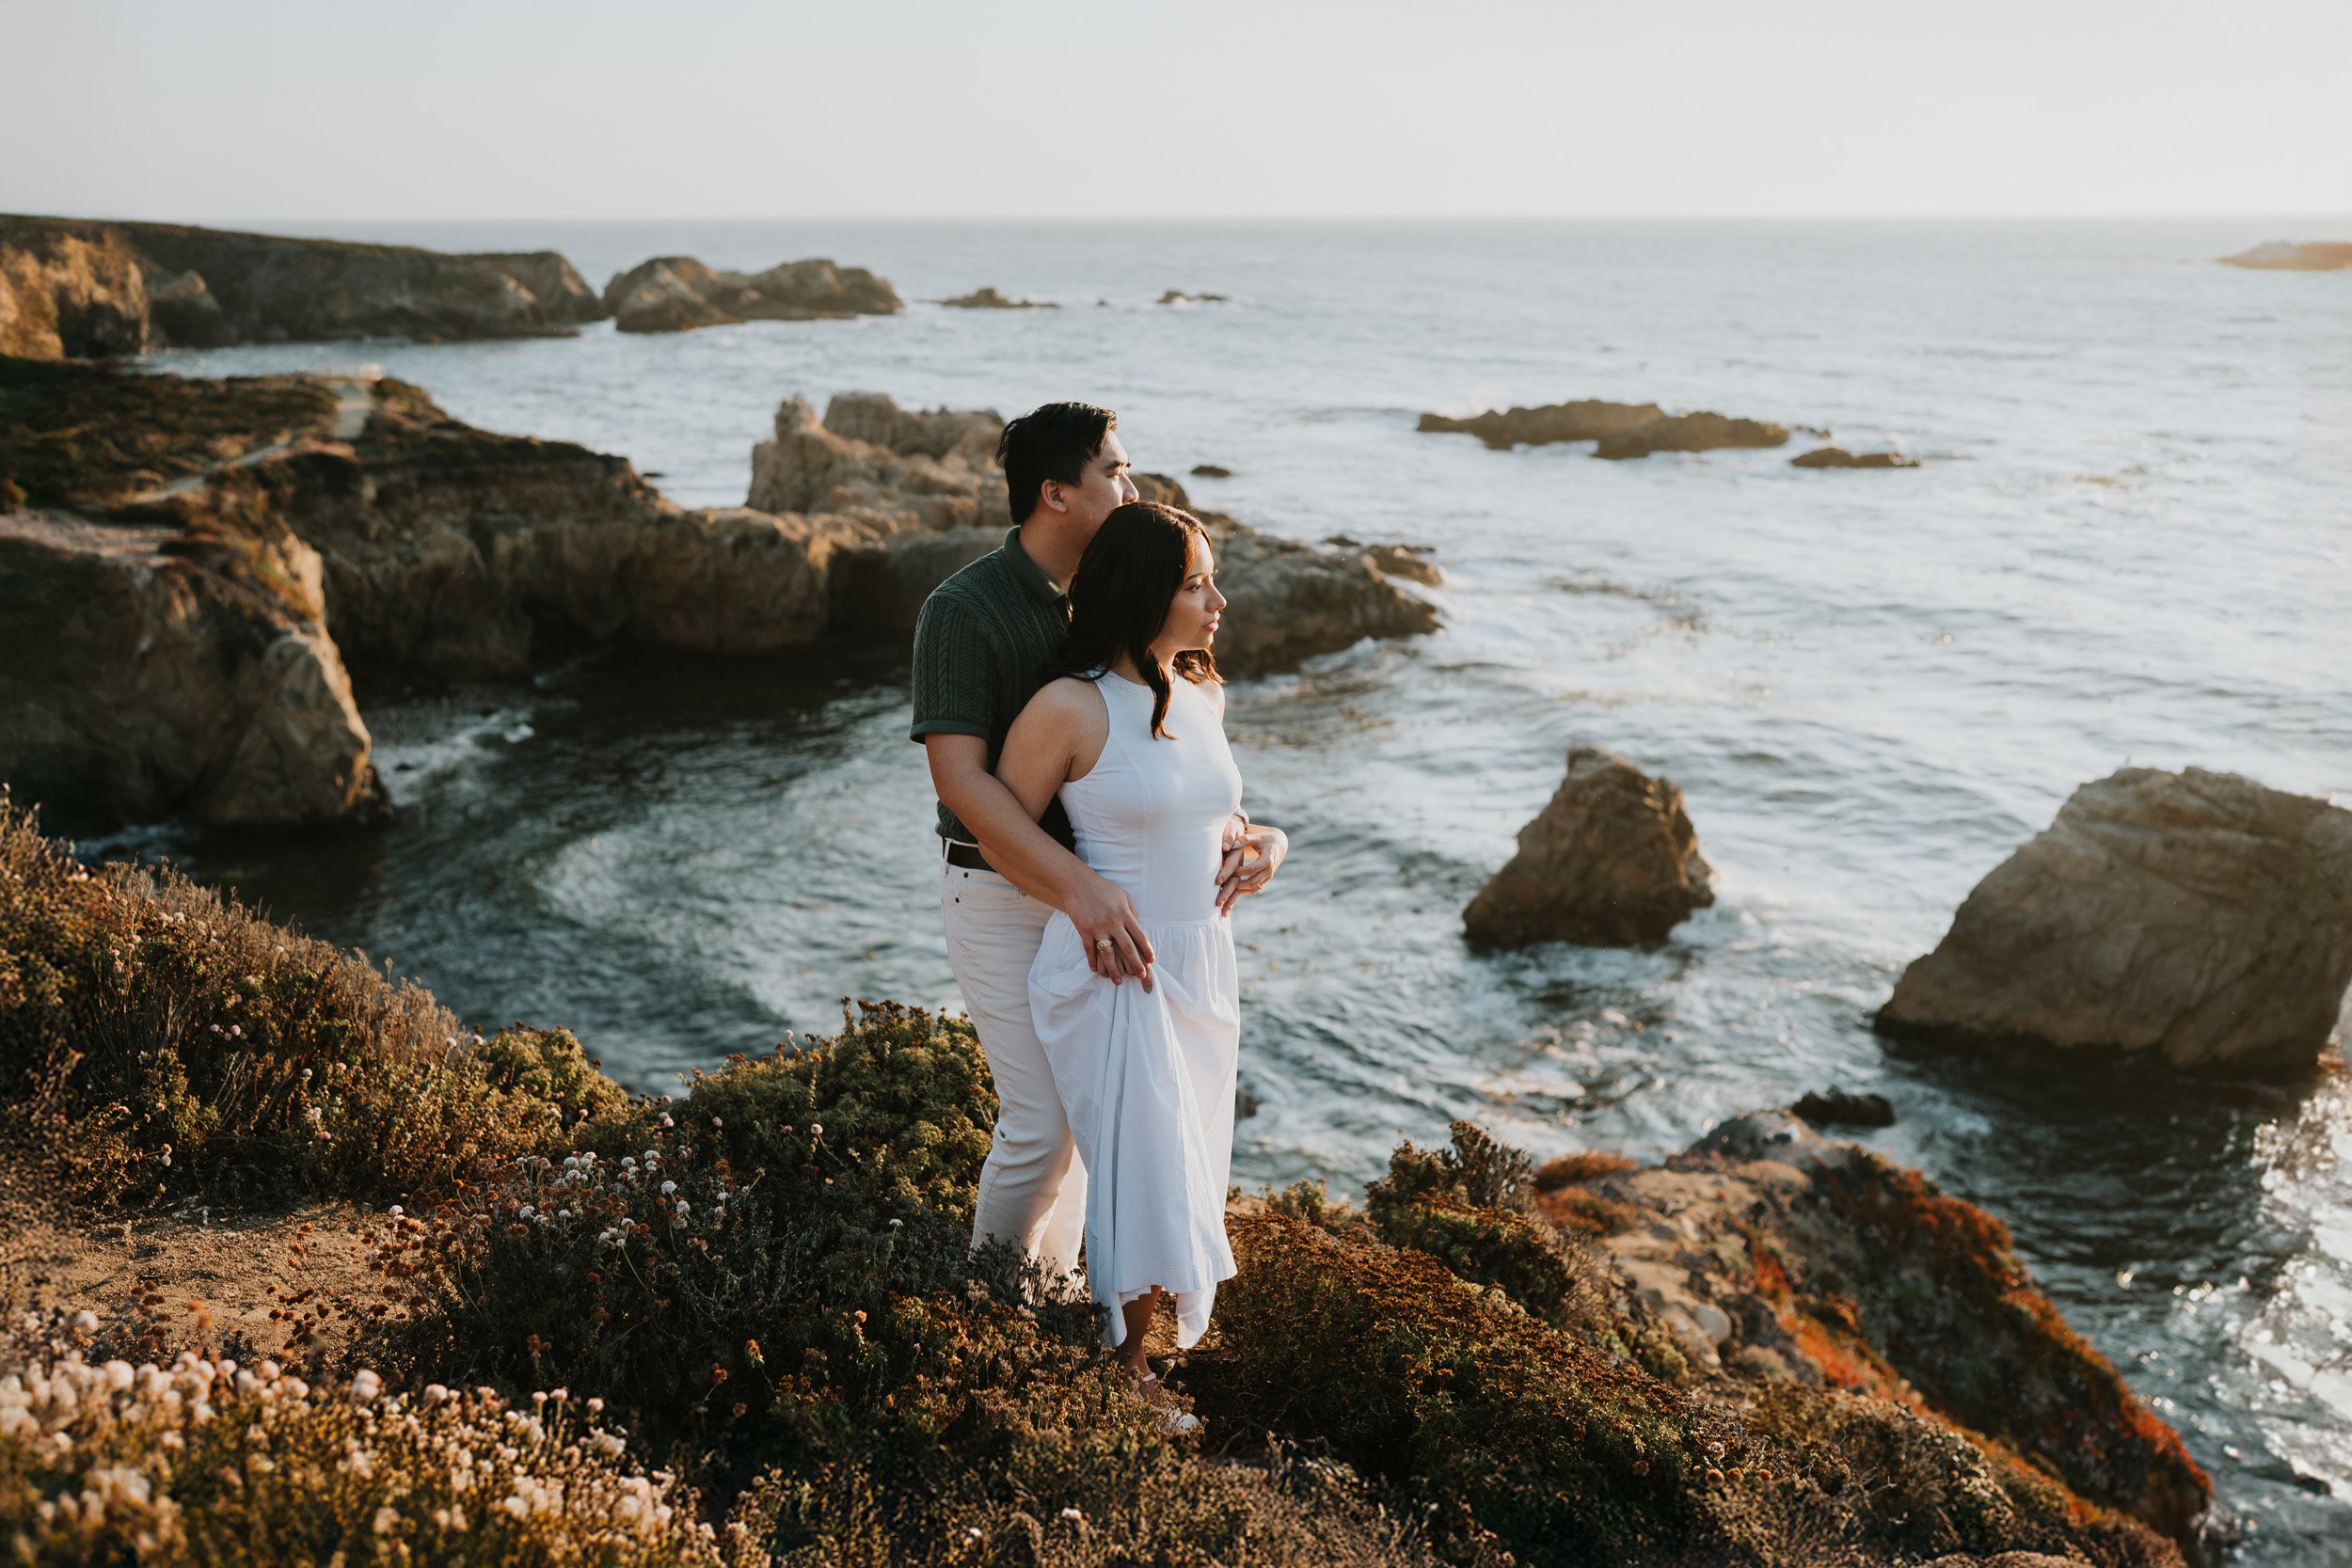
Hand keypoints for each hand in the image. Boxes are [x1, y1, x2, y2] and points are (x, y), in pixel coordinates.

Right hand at [1068, 868, 1153, 989]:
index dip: (1147, 950)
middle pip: (1127, 947)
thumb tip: (1139, 928)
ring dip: (1114, 969)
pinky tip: (1096, 971)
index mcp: (1124, 914)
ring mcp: (1097, 928)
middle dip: (1136, 963)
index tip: (1152, 961)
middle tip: (1141, 976)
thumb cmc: (1103, 889)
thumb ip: (1132, 912)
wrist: (1078, 883)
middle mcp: (1113, 922)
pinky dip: (1093, 962)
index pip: (1139, 935)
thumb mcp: (1123, 896)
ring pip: (1108, 954)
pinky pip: (1089, 950)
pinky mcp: (1084, 930)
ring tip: (1118, 981)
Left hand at [1216, 824, 1286, 914]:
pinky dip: (1244, 891)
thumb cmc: (1265, 839)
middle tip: (1224, 882)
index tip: (1228, 870)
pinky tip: (1232, 889)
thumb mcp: (1256, 837)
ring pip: (1253, 888)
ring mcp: (1267, 877)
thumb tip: (1232, 845)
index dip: (1239, 871)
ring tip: (1226, 887)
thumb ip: (1244, 840)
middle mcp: (1269, 871)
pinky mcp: (1265, 880)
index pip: (1251, 869)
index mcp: (1267, 860)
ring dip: (1239, 890)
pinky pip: (1254, 889)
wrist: (1278, 845)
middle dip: (1238, 884)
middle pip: (1252, 882)